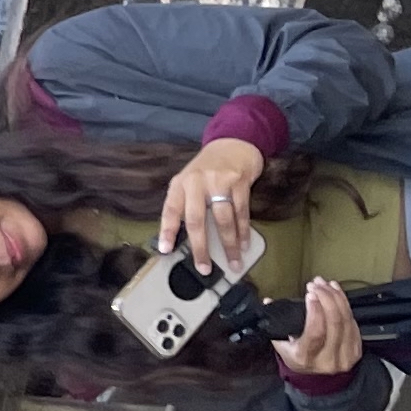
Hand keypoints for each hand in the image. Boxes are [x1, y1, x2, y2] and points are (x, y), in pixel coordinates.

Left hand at [158, 136, 263, 274]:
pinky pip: (241, 213)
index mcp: (180, 183)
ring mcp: (219, 182)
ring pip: (223, 220)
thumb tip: (186, 236)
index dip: (167, 231)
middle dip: (201, 247)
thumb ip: (187, 203)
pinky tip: (244, 244)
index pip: (171, 210)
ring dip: (229, 245)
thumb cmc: (209, 168)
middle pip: (196, 220)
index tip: (166, 249)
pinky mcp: (239, 182)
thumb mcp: (190, 180)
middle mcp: (197, 182)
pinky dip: (243, 231)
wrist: (233, 143)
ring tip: (233, 261)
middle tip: (204, 267)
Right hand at [275, 276, 364, 380]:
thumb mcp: (282, 345)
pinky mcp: (356, 351)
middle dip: (327, 298)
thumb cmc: (297, 357)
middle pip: (334, 323)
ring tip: (326, 284)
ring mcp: (344, 356)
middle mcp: (327, 359)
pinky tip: (337, 293)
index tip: (310, 294)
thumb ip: (275, 324)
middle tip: (317, 284)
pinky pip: (353, 323)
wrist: (318, 379)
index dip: (315, 311)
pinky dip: (346, 305)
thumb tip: (268, 301)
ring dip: (337, 298)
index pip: (315, 333)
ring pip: (346, 321)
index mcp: (305, 358)